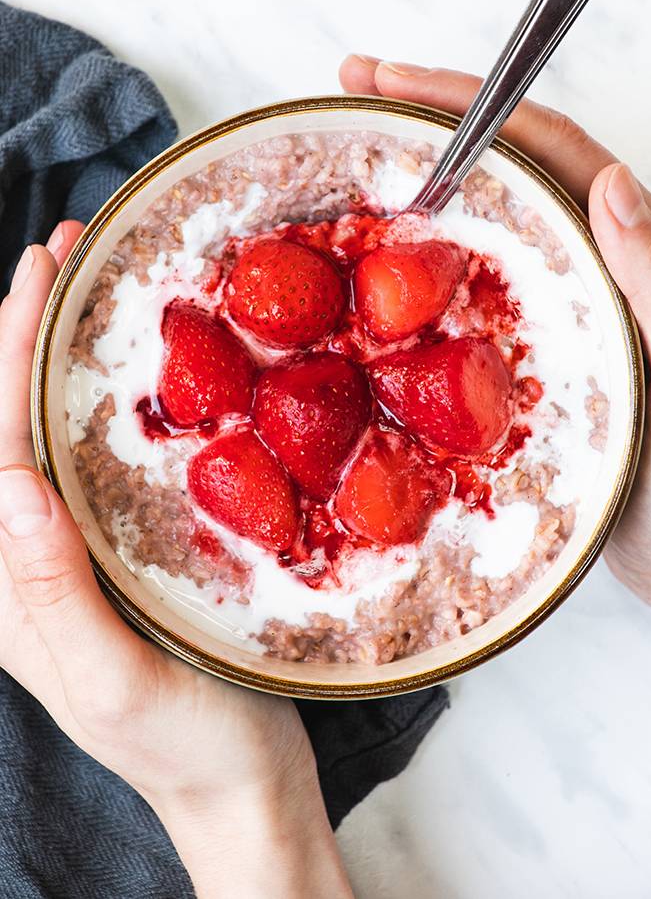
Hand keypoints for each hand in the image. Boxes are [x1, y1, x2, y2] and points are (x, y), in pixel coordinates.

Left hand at [0, 225, 351, 898]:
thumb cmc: (187, 747)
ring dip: (63, 351)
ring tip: (91, 283)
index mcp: (9, 588)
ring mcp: (76, 553)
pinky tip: (138, 362)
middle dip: (27, 331)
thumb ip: (52, 592)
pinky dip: (108, 395)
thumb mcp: (116, 684)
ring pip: (54, 430)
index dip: (8, 352)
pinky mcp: (120, 551)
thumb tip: (9, 481)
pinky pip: (101, 456)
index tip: (38, 273)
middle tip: (66, 251)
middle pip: (14, 423)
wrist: (240, 787)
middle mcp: (30, 559)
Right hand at [340, 56, 650, 634]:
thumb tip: (610, 184)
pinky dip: (400, 306)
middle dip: (418, 138)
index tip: (387, 82)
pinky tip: (354, 311)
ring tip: (330, 197)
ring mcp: (540, 328)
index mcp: (628, 253)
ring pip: (462, 252)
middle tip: (342, 111)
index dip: (466, 105)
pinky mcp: (510, 384)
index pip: (543, 151)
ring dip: (400, 218)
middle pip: (492, 184)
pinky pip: (446, 328)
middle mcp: (579, 277)